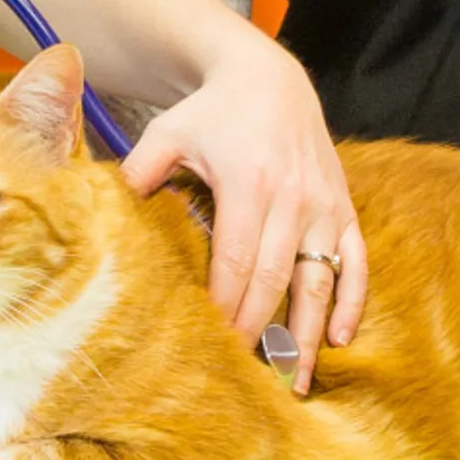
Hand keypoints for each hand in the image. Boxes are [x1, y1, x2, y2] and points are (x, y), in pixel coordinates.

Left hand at [118, 47, 368, 394]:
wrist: (269, 78)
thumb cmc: (210, 113)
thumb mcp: (166, 133)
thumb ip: (138, 174)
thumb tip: (103, 217)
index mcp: (248, 184)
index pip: (235, 263)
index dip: (223, 309)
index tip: (209, 347)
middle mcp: (292, 199)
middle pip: (273, 282)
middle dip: (258, 333)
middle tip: (244, 381)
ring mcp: (323, 206)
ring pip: (318, 281)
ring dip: (307, 334)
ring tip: (295, 381)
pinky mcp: (344, 207)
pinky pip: (356, 262)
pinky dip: (351, 301)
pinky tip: (339, 338)